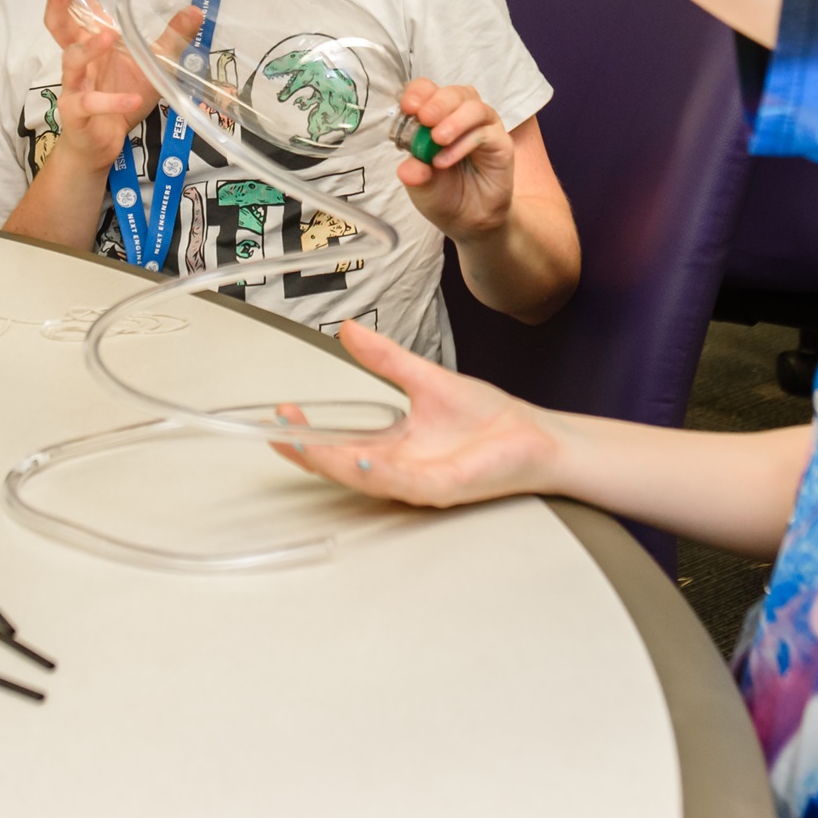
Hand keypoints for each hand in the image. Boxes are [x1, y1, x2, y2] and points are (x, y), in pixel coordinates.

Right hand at [37, 0, 202, 180]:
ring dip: (90, 48)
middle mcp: (78, 60)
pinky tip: (131, 100)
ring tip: (110, 37)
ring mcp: (74, 85)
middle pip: (58, 28)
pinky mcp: (76, 112)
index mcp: (91, 43)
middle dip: (57, 6)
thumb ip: (169, 39)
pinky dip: (112, 101)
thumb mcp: (150, 66)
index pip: (76, 10)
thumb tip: (195, 11)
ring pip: (71, 61)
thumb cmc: (119, 96)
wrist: (101, 143)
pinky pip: (90, 103)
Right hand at [271, 320, 559, 509]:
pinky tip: (363, 460)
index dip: (310, 432)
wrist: (536, 437)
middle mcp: (400, 468)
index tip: (284, 414)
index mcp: (394, 444)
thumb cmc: (490, 418)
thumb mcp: (426, 379)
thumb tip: (348, 330)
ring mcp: (419, 481)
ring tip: (307, 447)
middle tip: (281, 432)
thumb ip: (386, 359)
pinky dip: (381, 473)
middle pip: (343, 465)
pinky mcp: (444, 488)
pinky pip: (406, 482)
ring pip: (366, 478)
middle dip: (309, 450)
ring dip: (335, 464)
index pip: (340, 442)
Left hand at [393, 77, 515, 242]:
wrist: (471, 222)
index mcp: (438, 117)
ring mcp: (484, 128)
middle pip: (454, 93)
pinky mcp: (501, 144)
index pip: (429, 91)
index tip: (408, 107)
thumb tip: (407, 168)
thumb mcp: (421, 187)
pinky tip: (447, 160)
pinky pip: (486, 133)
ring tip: (437, 139)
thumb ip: (414, 174)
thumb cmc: (445, 195)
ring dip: (454, 120)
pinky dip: (465, 143)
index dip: (418, 93)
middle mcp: (462, 117)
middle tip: (423, 118)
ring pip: (474, 107)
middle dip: (437, 102)